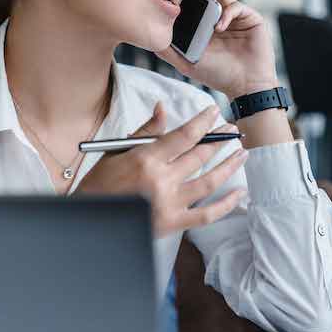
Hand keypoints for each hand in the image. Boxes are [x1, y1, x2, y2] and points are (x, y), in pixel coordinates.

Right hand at [74, 102, 246, 236]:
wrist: (89, 221)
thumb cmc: (100, 184)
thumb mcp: (117, 152)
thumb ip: (146, 132)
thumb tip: (163, 108)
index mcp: (146, 159)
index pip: (184, 135)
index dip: (203, 122)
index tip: (214, 112)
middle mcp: (161, 180)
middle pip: (200, 156)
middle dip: (219, 140)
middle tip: (231, 130)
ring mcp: (169, 204)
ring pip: (209, 182)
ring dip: (229, 166)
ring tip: (242, 153)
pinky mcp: (173, 224)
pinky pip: (207, 215)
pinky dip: (226, 204)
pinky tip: (239, 192)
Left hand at [155, 0, 278, 98]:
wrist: (245, 87)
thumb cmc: (218, 75)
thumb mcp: (186, 62)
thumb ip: (167, 50)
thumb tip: (147, 37)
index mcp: (203, 22)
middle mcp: (218, 15)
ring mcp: (234, 16)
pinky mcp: (250, 18)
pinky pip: (237, 7)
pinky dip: (227, 13)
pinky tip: (219, 26)